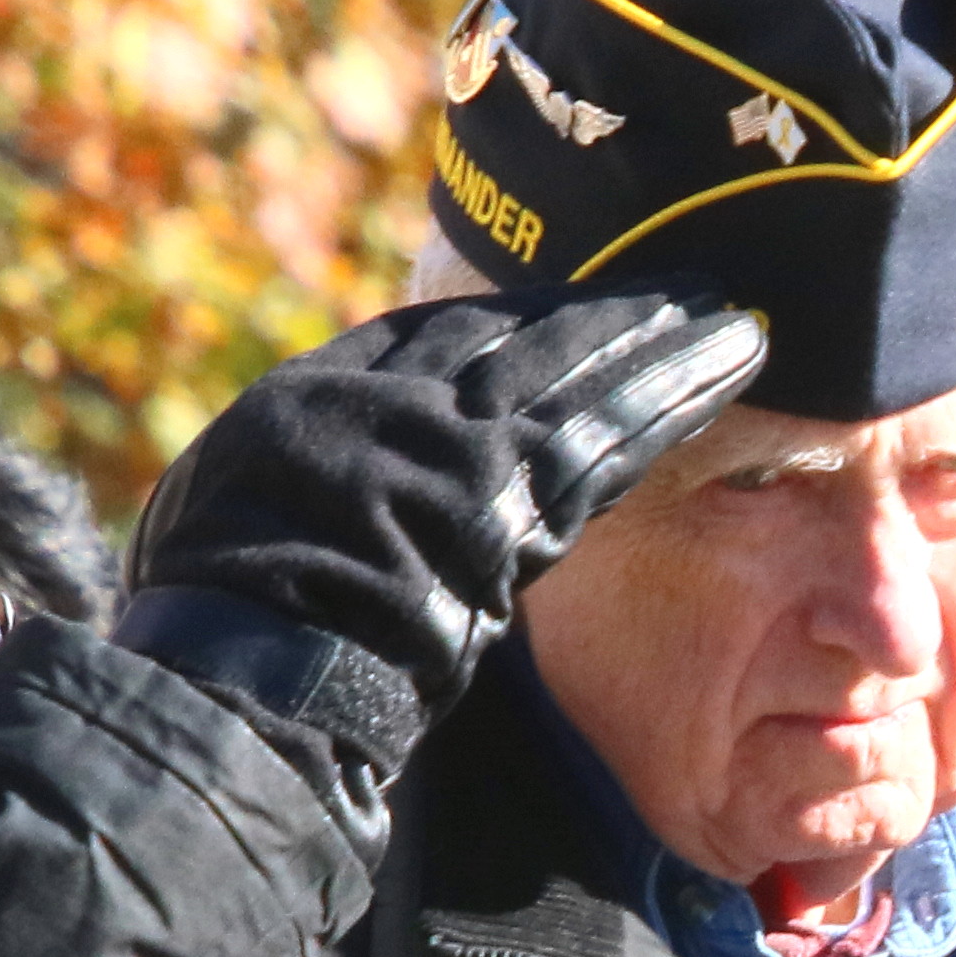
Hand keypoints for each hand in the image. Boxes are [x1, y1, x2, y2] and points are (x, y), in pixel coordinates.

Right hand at [117, 292, 770, 774]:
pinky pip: (608, 437)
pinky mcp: (509, 502)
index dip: (520, 322)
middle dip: (608, 316)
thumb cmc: (223, 620)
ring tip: (732, 318)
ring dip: (662, 345)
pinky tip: (728, 367)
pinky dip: (670, 397)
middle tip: (690, 289)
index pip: (436, 341)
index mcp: (317, 400)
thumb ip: (313, 473)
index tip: (583, 307)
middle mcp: (390, 404)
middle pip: (520, 341)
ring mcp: (451, 448)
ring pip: (579, 376)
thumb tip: (362, 481)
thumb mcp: (238, 516)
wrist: (246, 666)